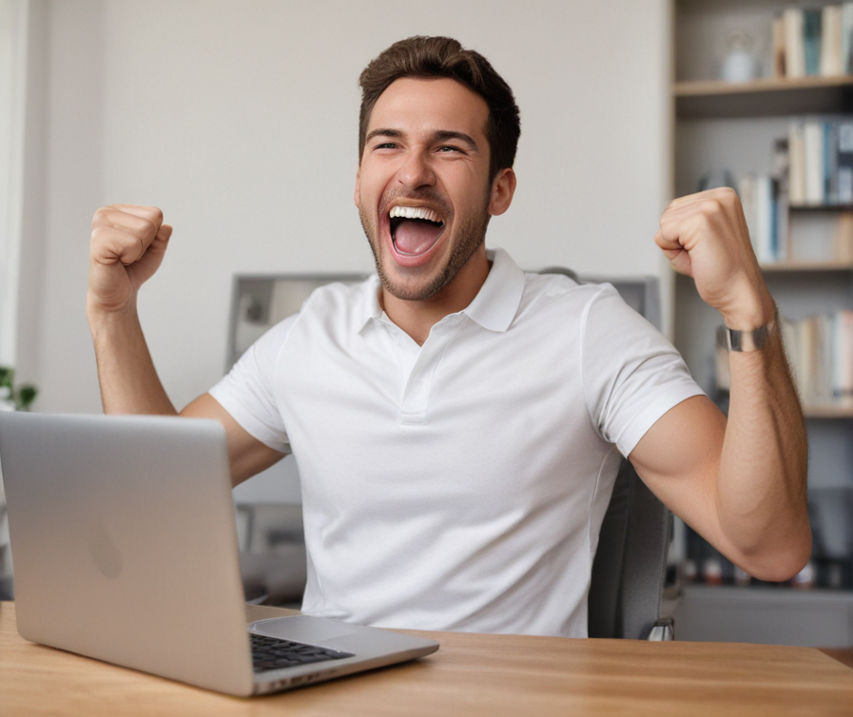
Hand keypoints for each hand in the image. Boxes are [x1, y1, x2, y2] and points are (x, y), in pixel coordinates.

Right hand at [88, 205, 171, 315]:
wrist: (117, 294)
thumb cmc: (133, 269)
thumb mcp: (154, 250)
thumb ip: (162, 237)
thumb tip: (166, 227)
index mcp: (118, 210)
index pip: (156, 214)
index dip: (153, 236)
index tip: (136, 247)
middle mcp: (106, 213)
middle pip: (151, 221)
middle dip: (146, 244)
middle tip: (128, 255)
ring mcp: (99, 225)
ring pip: (144, 229)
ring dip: (138, 251)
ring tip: (122, 257)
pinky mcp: (98, 240)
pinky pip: (132, 243)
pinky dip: (131, 257)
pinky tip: (117, 261)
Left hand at [655, 188, 774, 328]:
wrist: (741, 293)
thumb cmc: (722, 271)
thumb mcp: (704, 237)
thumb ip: (685, 223)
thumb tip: (663, 221)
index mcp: (723, 196)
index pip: (676, 208)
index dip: (682, 234)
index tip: (708, 246)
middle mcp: (720, 197)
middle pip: (667, 214)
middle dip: (677, 240)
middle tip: (705, 254)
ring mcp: (712, 206)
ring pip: (664, 224)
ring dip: (676, 247)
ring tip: (703, 255)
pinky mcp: (702, 221)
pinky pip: (663, 236)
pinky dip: (674, 254)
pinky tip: (699, 258)